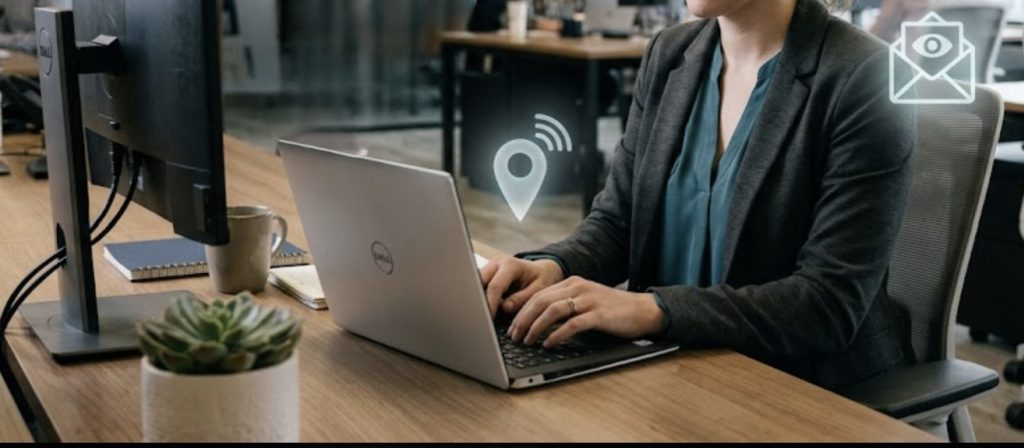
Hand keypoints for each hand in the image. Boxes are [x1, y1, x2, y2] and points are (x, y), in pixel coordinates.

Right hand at [479, 256, 563, 317]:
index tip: (487, 318)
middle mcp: (497, 263)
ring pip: (476, 283)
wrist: (542, 270)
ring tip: (481, 314)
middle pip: (479, 282)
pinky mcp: (486, 274)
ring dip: (478, 298)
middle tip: (481, 318)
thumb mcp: (539, 289)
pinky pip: (479, 285)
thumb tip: (504, 307)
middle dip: (478, 300)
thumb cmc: (542, 279)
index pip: (495, 286)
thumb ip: (522, 298)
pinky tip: (483, 308)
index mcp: (511, 264)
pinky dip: (480, 297)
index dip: (489, 304)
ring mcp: (490, 267)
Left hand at [508, 276, 663, 347]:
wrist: (643, 310)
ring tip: (527, 341)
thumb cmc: (613, 311)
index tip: (512, 327)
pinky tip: (548, 344)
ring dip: (535, 327)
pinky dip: (557, 335)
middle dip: (523, 320)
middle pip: (541, 301)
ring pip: (552, 310)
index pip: (538, 294)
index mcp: (571, 283)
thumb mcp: (585, 302)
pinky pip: (572, 324)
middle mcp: (578, 287)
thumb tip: (538, 323)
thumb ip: (565, 307)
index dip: (521, 311)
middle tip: (513, 336)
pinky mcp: (599, 314)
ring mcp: (588, 299)